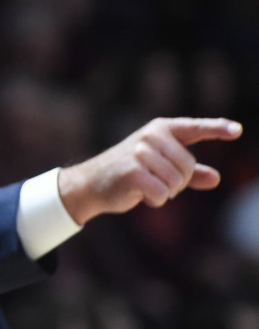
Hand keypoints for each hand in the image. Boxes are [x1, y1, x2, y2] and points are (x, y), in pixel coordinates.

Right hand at [58, 117, 241, 225]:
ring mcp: (140, 151)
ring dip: (166, 193)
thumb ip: (190, 173)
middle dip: (178, 182)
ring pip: (176, 181)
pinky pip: (162, 193)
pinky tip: (140, 195)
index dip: (217, 129)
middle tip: (157, 183)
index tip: (237, 131)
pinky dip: (156, 201)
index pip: (194, 128)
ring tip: (146, 187)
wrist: (90, 183)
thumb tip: (216, 178)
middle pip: (188, 166)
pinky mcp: (133, 170)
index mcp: (160, 129)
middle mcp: (151, 136)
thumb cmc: (128, 173)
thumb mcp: (160, 169)